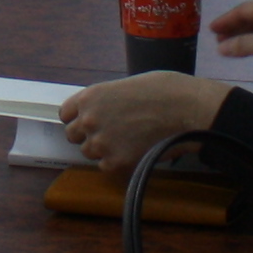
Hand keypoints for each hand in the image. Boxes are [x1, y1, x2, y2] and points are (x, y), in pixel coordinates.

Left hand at [57, 71, 230, 177]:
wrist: (186, 109)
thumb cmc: (164, 91)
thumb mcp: (125, 86)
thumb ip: (106, 101)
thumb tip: (104, 113)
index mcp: (90, 97)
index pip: (66, 114)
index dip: (78, 118)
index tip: (90, 122)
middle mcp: (88, 120)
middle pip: (73, 135)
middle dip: (89, 135)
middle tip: (111, 133)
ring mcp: (100, 142)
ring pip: (89, 153)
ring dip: (103, 150)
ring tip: (127, 142)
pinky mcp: (115, 162)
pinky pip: (106, 167)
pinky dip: (118, 162)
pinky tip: (135, 151)